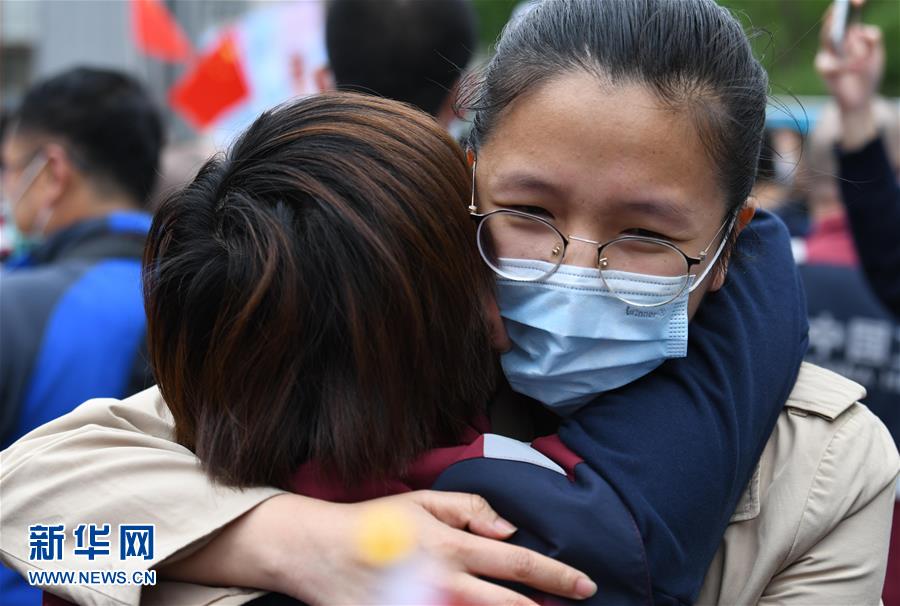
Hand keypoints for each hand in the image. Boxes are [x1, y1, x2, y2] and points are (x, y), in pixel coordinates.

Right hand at [163, 491, 597, 604]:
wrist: (318, 551)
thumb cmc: (375, 521)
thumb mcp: (422, 500)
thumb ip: (470, 509)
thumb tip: (509, 528)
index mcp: (452, 545)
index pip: (516, 562)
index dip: (555, 575)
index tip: (585, 585)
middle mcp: (444, 581)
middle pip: (508, 605)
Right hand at [815, 2, 883, 112]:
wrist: (860, 99)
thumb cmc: (868, 75)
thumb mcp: (877, 54)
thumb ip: (873, 39)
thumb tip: (858, 31)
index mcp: (850, 35)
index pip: (847, 16)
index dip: (849, 7)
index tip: (858, 1)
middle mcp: (836, 42)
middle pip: (832, 24)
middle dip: (838, 15)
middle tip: (845, 13)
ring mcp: (827, 54)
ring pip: (831, 39)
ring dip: (850, 50)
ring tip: (861, 63)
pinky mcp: (823, 67)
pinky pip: (830, 59)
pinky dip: (845, 65)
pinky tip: (854, 71)